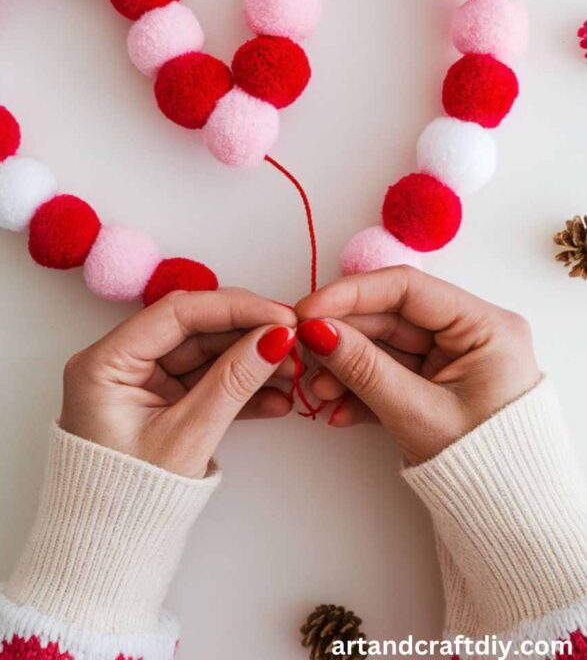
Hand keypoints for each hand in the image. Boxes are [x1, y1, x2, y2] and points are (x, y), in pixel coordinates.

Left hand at [60, 289, 296, 478]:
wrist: (110, 555)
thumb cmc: (128, 501)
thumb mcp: (187, 438)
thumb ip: (233, 382)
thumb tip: (276, 338)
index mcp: (105, 362)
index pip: (176, 312)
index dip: (233, 308)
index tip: (281, 315)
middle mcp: (119, 362)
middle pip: (194, 328)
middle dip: (248, 333)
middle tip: (296, 338)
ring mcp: (141, 382)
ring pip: (205, 354)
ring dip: (250, 361)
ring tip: (295, 370)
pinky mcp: (161, 401)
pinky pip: (204, 382)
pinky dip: (239, 390)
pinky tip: (277, 399)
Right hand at [296, 266, 540, 464]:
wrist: (509, 522)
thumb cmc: (485, 468)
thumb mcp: (418, 414)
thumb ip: (365, 368)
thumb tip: (317, 331)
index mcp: (485, 327)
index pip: (408, 288)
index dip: (352, 294)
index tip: (308, 309)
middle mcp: (470, 334)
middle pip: (391, 317)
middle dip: (343, 337)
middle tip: (302, 350)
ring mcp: (453, 360)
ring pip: (385, 348)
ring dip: (346, 368)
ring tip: (317, 392)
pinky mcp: (437, 385)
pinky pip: (391, 373)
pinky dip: (362, 390)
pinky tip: (337, 410)